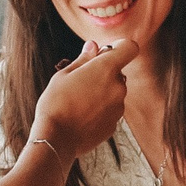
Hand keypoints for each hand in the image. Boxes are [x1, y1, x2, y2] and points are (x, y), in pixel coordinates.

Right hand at [30, 38, 138, 160]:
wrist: (56, 138)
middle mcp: (118, 87)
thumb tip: (93, 46)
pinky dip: (100, 109)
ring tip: (78, 101)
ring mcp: (118, 108)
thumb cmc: (55, 103)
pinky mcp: (114, 124)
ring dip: (102, 92)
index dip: (119, 46)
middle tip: (80, 80)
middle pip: (118, 72)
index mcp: (106, 69)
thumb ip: (83, 59)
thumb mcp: (64, 75)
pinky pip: (110, 110)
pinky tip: (81, 115)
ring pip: (114, 92)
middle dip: (103, 72)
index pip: (130, 48)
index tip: (104, 52)